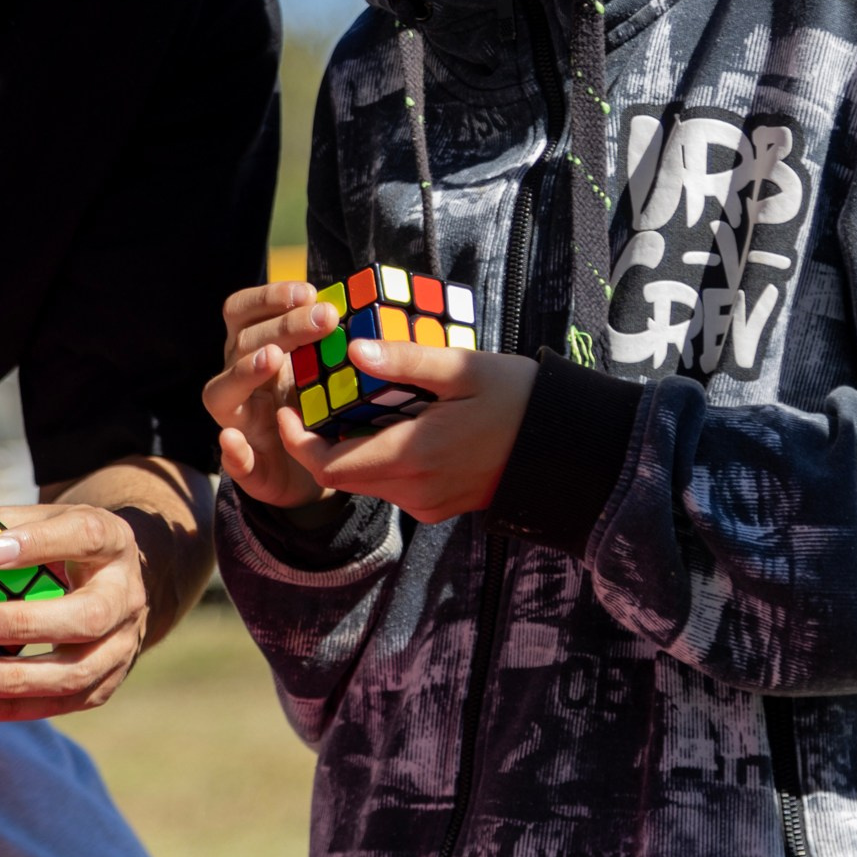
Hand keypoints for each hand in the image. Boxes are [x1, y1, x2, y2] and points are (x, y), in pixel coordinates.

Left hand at [0, 501, 155, 720]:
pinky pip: (60, 703)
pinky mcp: (105, 683)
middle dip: (24, 624)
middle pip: (88, 616)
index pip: (86, 537)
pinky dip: (11, 708)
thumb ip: (9, 525)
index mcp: (113, 543)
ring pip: (76, 672)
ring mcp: (121, 646)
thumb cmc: (71, 548)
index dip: (41, 544)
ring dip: (14, 679)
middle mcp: (125, 596)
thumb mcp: (50, 521)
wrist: (119, 585)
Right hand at [205, 281, 334, 512]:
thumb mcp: (323, 368)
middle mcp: (238, 381)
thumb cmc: (317, 406)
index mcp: (253, 350)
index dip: (270, 296)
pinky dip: (232, 451)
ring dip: (245, 372)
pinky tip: (235, 441)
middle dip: (283, 326)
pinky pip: (234, 460)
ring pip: (222, 393)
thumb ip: (327, 339)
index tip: (309, 291)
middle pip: (242, 343)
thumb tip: (351, 302)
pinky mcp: (249, 468)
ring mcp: (238, 423)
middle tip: (324, 318)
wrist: (318, 469)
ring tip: (272, 359)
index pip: (244, 311)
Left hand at [276, 340, 538, 523]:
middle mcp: (415, 491)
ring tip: (350, 400)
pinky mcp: (440, 507)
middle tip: (314, 395)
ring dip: (349, 448)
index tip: (287, 405)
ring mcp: (428, 504)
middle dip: (319, 440)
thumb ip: (405, 361)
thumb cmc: (519, 398)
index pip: (329, 464)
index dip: (296, 440)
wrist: (570, 446)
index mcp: (414, 455)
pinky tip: (390, 420)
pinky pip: (393, 486)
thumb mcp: (463, 369)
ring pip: (367, 480)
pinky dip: (378, 457)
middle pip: (343, 475)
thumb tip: (353, 350)